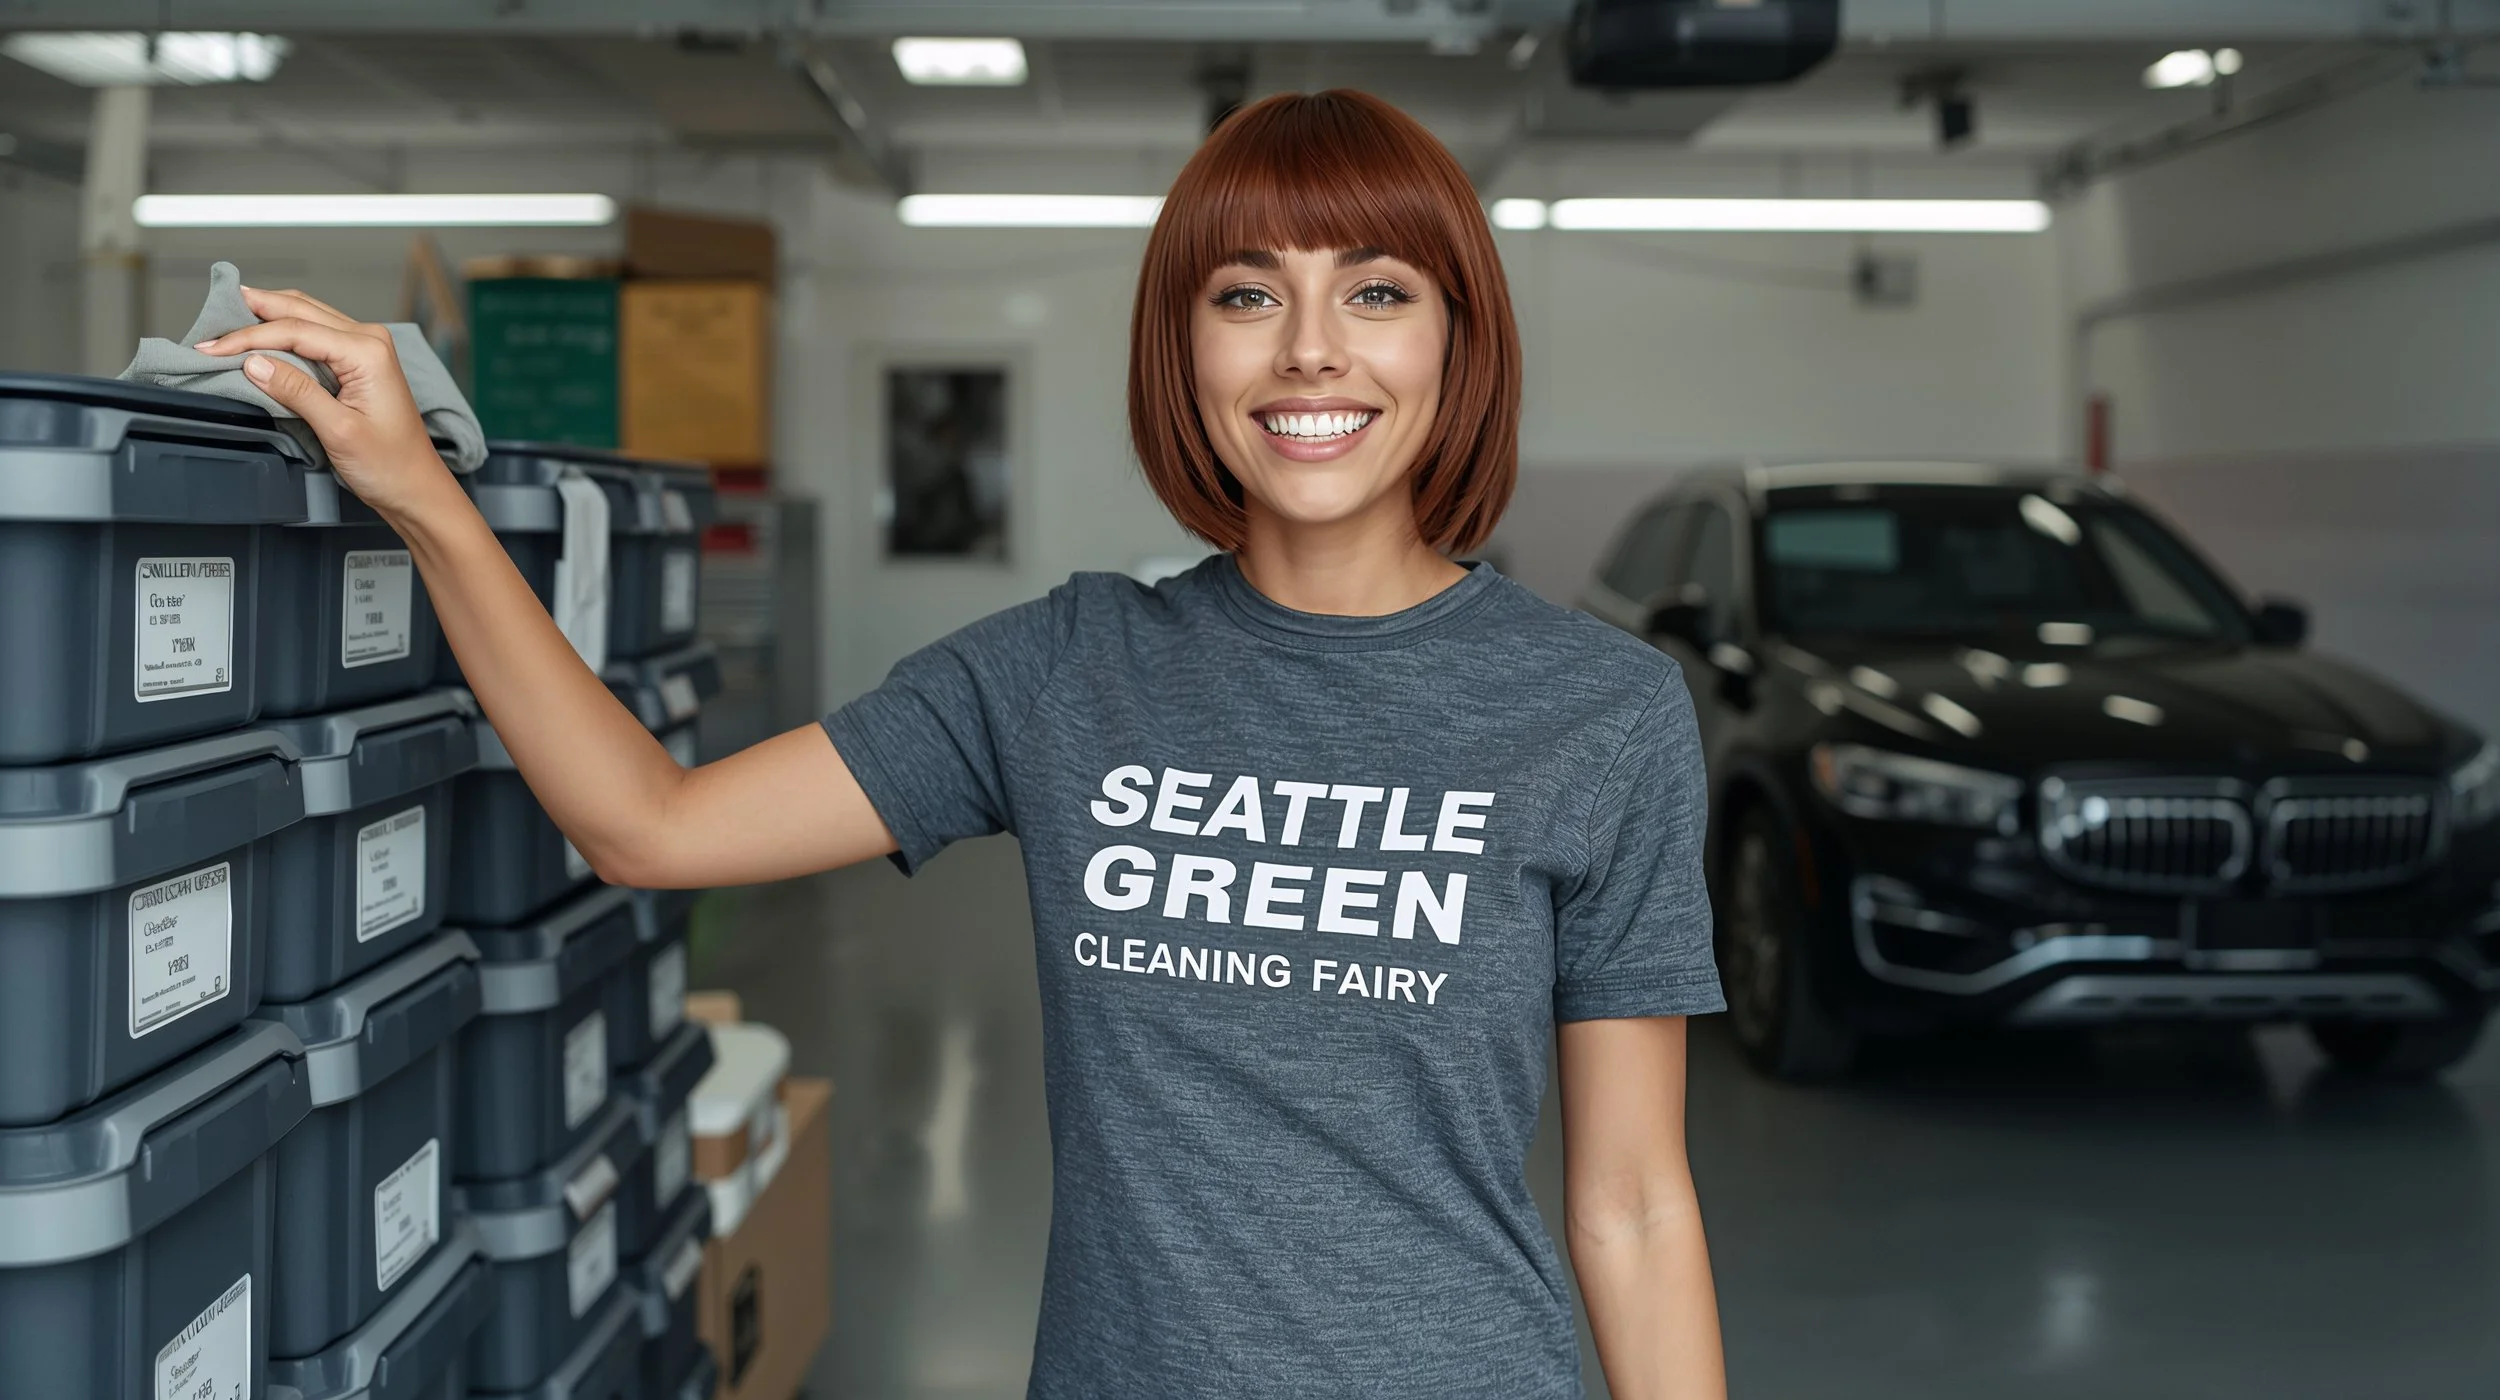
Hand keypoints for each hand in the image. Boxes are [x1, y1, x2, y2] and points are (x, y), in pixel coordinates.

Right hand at [194, 286, 452, 519]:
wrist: (416, 487)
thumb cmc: (389, 465)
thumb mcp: (338, 430)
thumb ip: (296, 392)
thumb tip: (252, 362)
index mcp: (368, 351)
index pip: (295, 330)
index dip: (248, 336)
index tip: (208, 348)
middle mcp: (369, 340)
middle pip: (300, 310)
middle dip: (253, 312)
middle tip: (210, 316)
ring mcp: (366, 348)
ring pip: (306, 316)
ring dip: (266, 316)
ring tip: (226, 319)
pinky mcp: (359, 361)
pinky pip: (315, 334)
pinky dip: (283, 332)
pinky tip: (259, 334)